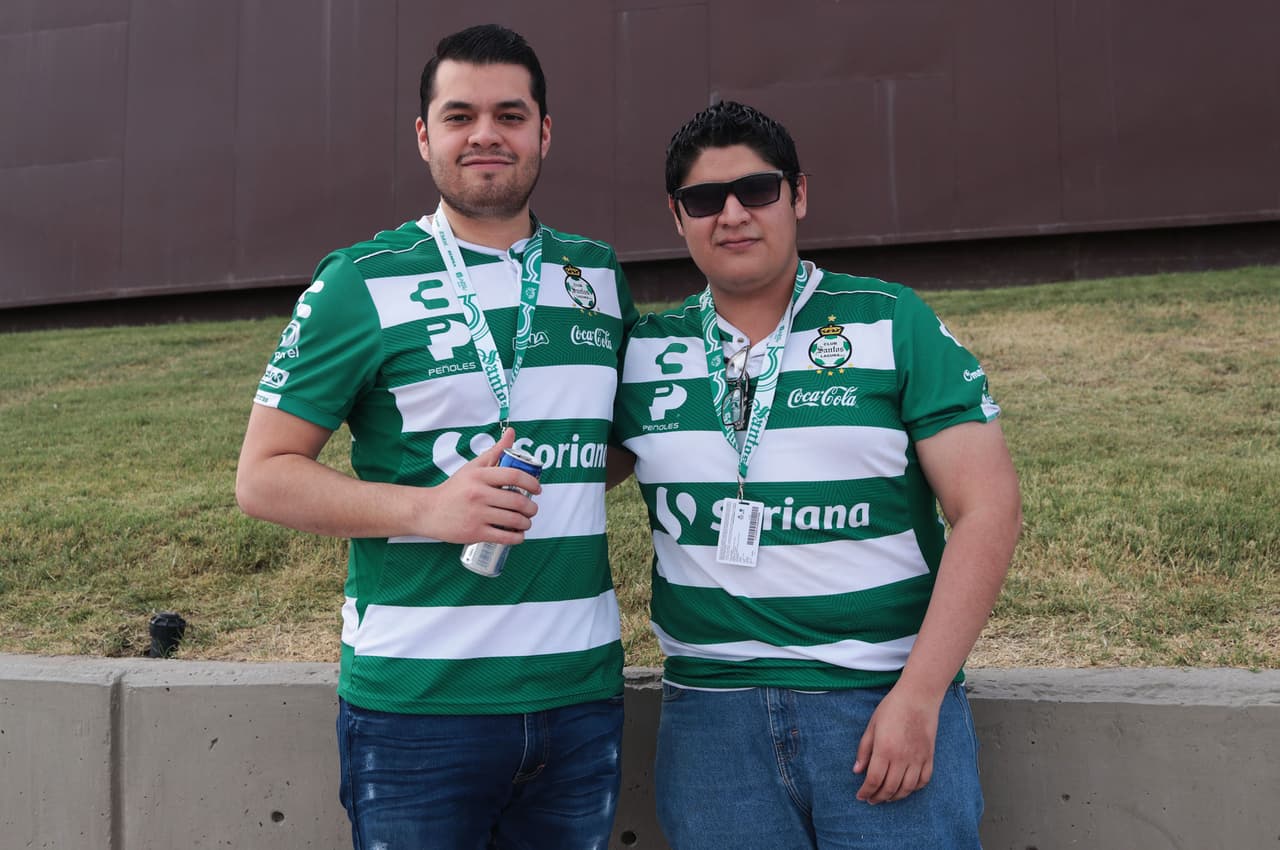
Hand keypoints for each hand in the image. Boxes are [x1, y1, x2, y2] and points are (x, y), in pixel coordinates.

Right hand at [414, 428, 540, 543]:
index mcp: (479, 476)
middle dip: (532, 508)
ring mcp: (477, 514)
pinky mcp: (475, 533)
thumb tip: (511, 433)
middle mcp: (478, 494)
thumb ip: (494, 452)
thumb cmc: (454, 489)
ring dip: (527, 523)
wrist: (429, 511)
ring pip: (513, 520)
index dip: (531, 483)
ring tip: (526, 522)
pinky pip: (504, 537)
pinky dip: (517, 537)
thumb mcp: (472, 468)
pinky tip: (519, 535)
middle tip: (532, 509)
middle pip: (517, 501)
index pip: (513, 475)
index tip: (537, 489)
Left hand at [852, 685, 940, 804]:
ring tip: (886, 797)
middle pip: (889, 788)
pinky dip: (914, 789)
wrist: (919, 697)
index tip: (860, 796)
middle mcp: (902, 758)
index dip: (866, 792)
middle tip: (871, 800)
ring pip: (907, 788)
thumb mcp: (872, 726)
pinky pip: (923, 781)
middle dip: (878, 797)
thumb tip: (857, 771)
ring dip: (895, 797)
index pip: (874, 780)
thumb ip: (864, 750)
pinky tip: (905, 788)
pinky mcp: (929, 757)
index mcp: (885, 750)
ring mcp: (918, 758)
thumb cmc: (892, 708)